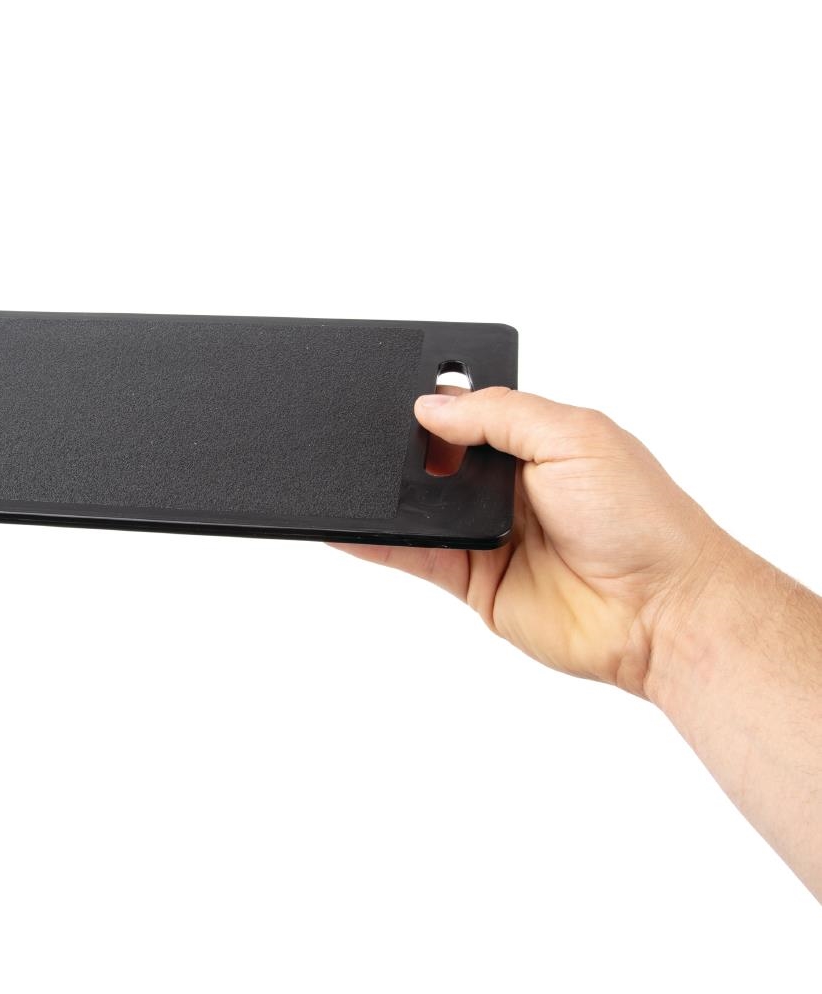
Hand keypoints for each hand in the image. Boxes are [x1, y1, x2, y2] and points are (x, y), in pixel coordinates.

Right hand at [331, 386, 731, 695]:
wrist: (661, 614)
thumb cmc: (641, 521)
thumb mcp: (575, 437)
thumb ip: (501, 414)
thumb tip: (431, 406)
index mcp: (537, 439)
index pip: (469, 410)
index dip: (435, 401)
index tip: (395, 392)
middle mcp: (509, 484)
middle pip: (435, 457)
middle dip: (404, 448)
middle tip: (369, 439)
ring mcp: (488, 534)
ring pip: (418, 507)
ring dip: (386, 495)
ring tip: (347, 476)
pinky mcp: (473, 580)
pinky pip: (413, 555)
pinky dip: (376, 543)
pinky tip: (345, 526)